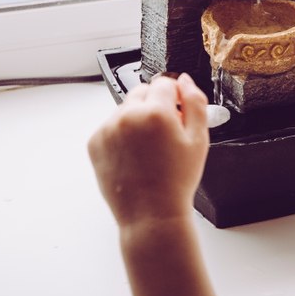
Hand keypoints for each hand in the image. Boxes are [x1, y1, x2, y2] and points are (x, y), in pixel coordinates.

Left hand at [88, 74, 209, 226]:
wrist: (151, 214)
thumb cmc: (177, 181)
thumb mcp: (199, 139)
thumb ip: (195, 103)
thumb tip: (186, 81)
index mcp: (155, 112)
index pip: (165, 82)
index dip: (175, 97)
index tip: (178, 114)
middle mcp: (127, 116)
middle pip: (142, 91)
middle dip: (155, 105)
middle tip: (165, 133)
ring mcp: (107, 129)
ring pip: (126, 109)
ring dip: (137, 119)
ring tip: (149, 149)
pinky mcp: (95, 142)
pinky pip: (111, 126)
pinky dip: (122, 134)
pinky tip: (134, 156)